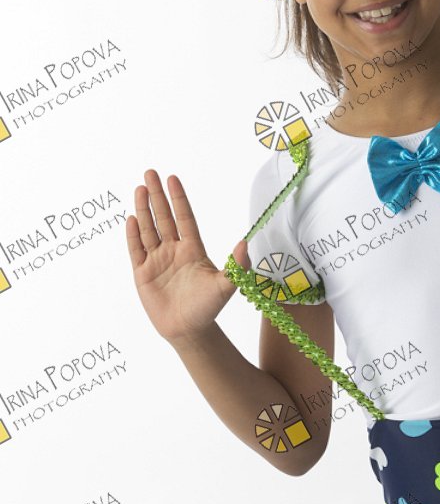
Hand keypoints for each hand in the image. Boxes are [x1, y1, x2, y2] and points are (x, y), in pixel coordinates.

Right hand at [126, 169, 249, 344]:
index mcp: (193, 249)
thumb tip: (246, 243)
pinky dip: (133, 235)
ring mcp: (157, 260)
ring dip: (143, 209)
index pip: (184, 217)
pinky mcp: (142, 273)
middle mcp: (174, 250)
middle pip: (164, 217)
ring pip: (148, 229)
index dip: (178, 198)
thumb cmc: (208, 308)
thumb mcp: (226, 285)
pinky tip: (131, 218)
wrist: (189, 331)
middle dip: (157, 195)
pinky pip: (136, 250)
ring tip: (139, 188)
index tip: (172, 178)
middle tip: (150, 172)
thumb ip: (236, 266)